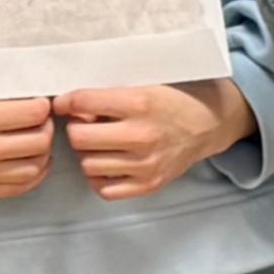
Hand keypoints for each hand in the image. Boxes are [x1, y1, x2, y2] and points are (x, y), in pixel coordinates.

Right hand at [0, 95, 55, 199]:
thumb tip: (29, 92)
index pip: (33, 113)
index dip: (42, 106)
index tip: (39, 102)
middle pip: (39, 141)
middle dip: (46, 128)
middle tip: (40, 120)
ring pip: (34, 167)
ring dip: (43, 152)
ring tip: (36, 140)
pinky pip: (20, 187)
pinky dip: (34, 174)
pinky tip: (31, 161)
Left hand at [56, 81, 251, 200]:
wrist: (210, 124)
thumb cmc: (173, 99)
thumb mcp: (145, 83)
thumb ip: (110, 93)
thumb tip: (71, 104)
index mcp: (140, 103)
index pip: (84, 103)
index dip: (65, 102)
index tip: (63, 104)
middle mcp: (142, 136)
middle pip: (80, 138)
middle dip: (76, 129)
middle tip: (84, 124)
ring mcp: (146, 164)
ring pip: (88, 165)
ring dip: (87, 153)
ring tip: (99, 143)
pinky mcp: (149, 184)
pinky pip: (105, 189)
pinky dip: (99, 177)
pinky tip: (107, 163)